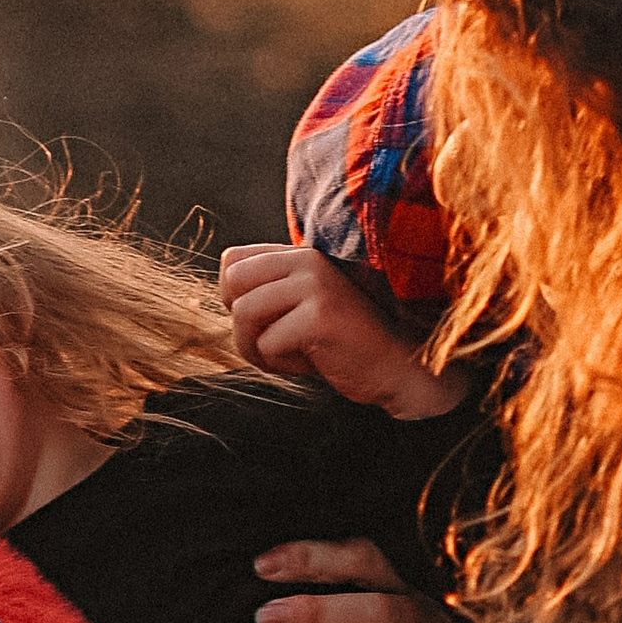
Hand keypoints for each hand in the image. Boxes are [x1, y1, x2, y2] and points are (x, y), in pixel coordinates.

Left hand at [219, 241, 463, 420]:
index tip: (269, 320)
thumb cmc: (344, 345)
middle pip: (231, 285)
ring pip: (243, 315)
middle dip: (242, 325)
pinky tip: (312, 363)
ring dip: (258, 349)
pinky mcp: (319, 318)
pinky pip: (267, 344)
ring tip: (292, 355)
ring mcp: (315, 286)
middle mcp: (307, 260)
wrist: (399, 368)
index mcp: (301, 254)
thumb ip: (269, 292)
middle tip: (273, 342)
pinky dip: (281, 365)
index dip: (237, 299)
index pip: (232, 262)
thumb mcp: (303, 308)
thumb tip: (222, 289)